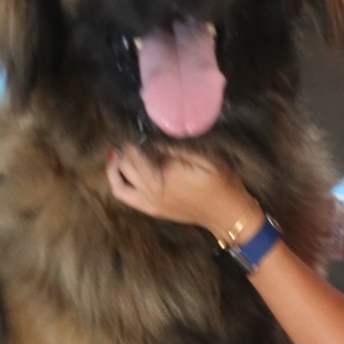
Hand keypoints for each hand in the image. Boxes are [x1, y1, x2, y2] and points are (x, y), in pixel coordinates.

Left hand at [107, 145, 257, 238]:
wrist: (227, 214)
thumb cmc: (221, 183)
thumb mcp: (204, 158)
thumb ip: (175, 149)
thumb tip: (153, 141)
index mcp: (165, 177)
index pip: (136, 154)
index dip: (133, 141)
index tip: (134, 129)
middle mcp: (152, 191)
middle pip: (126, 166)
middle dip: (125, 151)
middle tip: (130, 138)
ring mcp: (149, 203)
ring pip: (119, 182)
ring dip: (116, 165)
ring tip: (118, 153)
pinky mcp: (151, 210)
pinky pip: (125, 196)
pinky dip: (117, 182)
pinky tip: (119, 171)